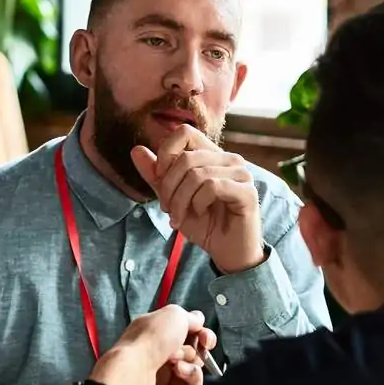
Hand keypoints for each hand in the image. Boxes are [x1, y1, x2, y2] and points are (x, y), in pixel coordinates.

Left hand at [91, 305, 214, 384]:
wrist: (133, 370)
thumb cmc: (152, 340)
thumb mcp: (174, 315)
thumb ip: (190, 318)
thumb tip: (198, 321)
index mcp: (161, 333)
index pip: (192, 335)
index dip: (204, 338)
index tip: (206, 342)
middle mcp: (161, 354)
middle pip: (195, 358)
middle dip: (194, 357)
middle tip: (180, 355)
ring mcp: (160, 378)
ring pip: (192, 379)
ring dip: (190, 375)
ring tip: (176, 371)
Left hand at [131, 125, 265, 275]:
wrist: (226, 252)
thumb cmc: (203, 224)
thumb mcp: (172, 199)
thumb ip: (156, 175)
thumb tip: (135, 150)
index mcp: (212, 155)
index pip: (185, 132)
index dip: (166, 153)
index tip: (160, 180)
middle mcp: (229, 159)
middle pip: (186, 157)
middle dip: (168, 187)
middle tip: (167, 209)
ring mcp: (241, 173)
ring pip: (198, 174)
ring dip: (180, 200)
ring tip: (179, 217)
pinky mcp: (248, 191)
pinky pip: (213, 187)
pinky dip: (198, 203)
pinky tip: (200, 213)